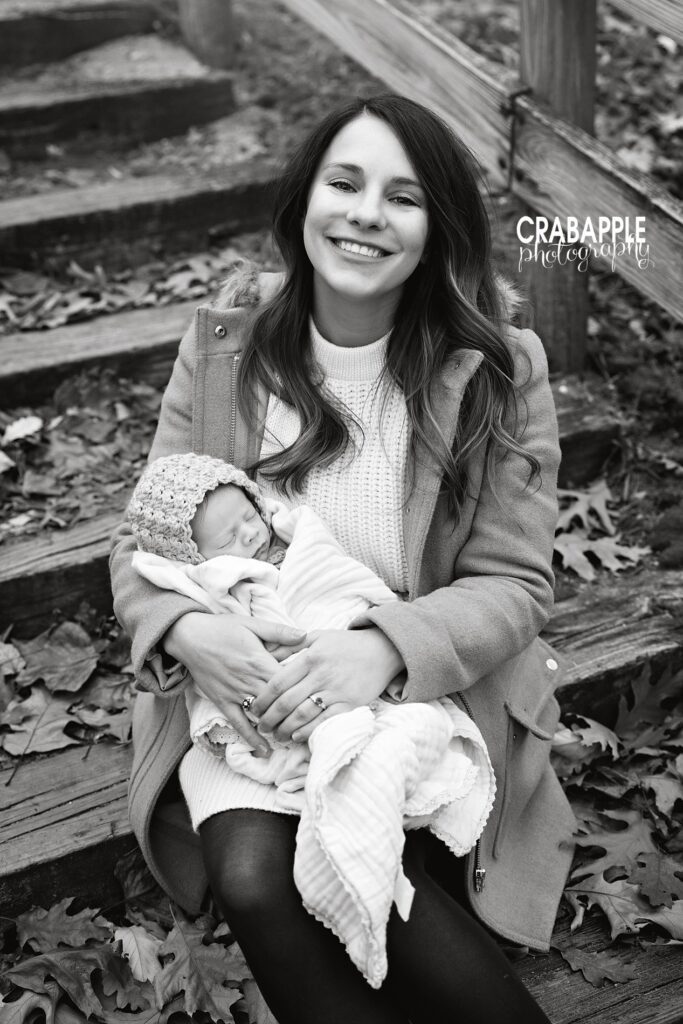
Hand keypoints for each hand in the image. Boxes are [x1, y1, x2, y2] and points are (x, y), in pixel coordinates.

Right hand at [164, 612, 306, 754]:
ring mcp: (235, 693)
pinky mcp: (222, 702)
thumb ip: (279, 631)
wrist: (189, 637)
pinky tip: (265, 750)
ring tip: (297, 738)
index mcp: (259, 661)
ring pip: (261, 716)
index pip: (287, 681)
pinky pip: (238, 724)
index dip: (303, 690)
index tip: (318, 697)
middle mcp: (248, 680)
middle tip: (314, 723)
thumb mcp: (252, 624)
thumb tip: (305, 634)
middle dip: (295, 713)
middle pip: (277, 702)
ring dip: (278, 727)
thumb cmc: (223, 628)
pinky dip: (251, 738)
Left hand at [251, 627, 404, 742]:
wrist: (381, 650)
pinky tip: (296, 736)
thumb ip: (290, 645)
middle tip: (261, 726)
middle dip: (270, 718)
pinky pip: (324, 722)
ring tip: (276, 734)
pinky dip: (308, 731)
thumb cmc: (345, 644)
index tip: (253, 708)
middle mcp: (321, 675)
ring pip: (303, 715)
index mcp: (311, 657)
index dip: (263, 698)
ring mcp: (336, 691)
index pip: (278, 682)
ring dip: (285, 728)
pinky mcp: (350, 704)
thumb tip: (265, 654)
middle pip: (287, 702)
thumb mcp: (317, 637)